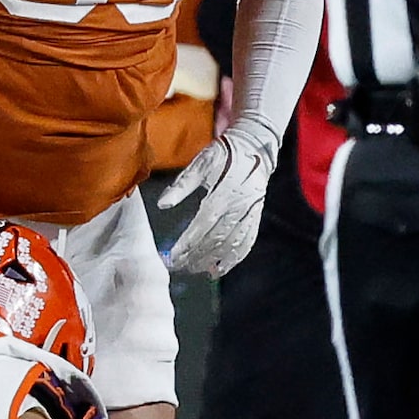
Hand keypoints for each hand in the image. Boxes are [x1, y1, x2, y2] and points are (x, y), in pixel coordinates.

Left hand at [157, 121, 277, 277]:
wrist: (255, 148)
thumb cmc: (223, 155)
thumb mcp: (200, 163)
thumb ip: (181, 185)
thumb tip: (162, 204)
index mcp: (223, 193)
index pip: (203, 224)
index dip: (188, 242)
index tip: (172, 256)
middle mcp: (239, 206)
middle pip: (217, 238)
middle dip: (197, 256)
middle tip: (179, 267)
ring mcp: (250, 213)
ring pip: (232, 243)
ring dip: (215, 260)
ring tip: (197, 271)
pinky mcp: (256, 216)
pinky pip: (247, 242)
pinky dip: (235, 258)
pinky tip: (221, 269)